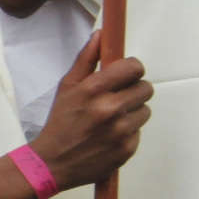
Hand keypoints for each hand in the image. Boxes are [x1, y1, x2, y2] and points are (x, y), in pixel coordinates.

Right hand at [30, 35, 152, 189]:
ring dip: (133, 112)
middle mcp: (110, 109)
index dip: (132, 69)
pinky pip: (139, 131)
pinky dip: (129, 132)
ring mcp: (120, 131)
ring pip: (145, 110)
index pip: (135, 67)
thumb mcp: (67, 87)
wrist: (53, 163)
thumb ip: (86, 59)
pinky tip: (110, 135)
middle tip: (119, 97)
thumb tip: (101, 35)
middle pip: (146, 88)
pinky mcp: (127, 149)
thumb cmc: (60, 123)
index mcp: (94, 89)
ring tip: (112, 119)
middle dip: (134, 90)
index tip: (126, 74)